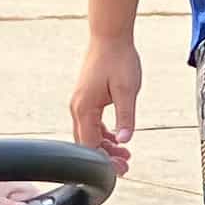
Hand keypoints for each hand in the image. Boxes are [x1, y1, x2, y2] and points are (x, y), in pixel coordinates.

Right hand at [70, 31, 141, 163]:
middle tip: (126, 166)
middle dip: (106, 158)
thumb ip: (125, 117)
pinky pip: (91, 124)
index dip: (105, 162)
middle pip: (87, 143)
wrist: (109, 36)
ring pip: (89, 134)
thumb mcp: (127, 91)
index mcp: (85, 108)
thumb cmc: (118, 59)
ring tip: (125, 154)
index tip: (122, 169)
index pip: (91, 146)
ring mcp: (80, 103)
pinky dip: (103, 134)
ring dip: (106, 146)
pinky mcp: (86, 98)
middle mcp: (78, 108)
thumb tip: (125, 140)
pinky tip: (117, 138)